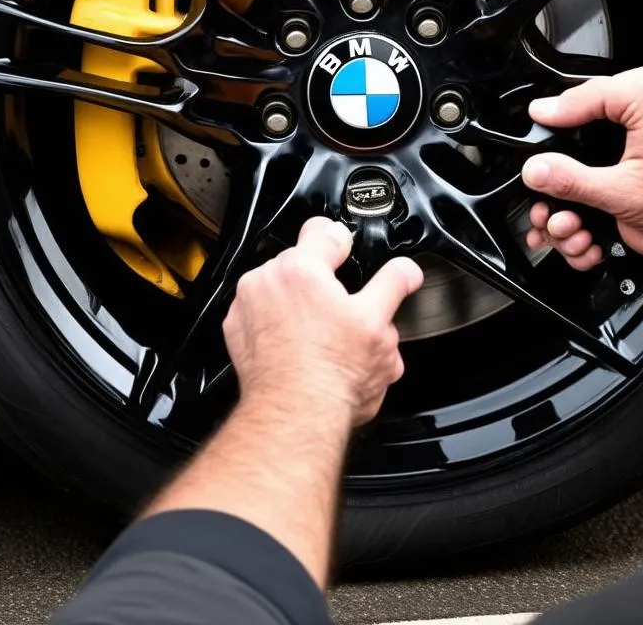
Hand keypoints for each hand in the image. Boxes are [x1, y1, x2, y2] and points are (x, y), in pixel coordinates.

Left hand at [223, 217, 423, 427]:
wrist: (294, 414)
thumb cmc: (332, 374)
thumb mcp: (377, 324)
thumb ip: (393, 285)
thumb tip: (406, 270)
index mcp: (302, 268)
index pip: (323, 229)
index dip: (342, 242)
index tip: (347, 255)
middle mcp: (267, 279)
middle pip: (302, 262)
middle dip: (322, 281)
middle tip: (340, 312)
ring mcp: (246, 304)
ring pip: (279, 286)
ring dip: (296, 300)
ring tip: (317, 333)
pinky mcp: (236, 328)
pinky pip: (259, 310)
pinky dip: (274, 320)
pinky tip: (296, 344)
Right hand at [522, 63, 642, 274]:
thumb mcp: (620, 194)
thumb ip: (569, 179)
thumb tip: (537, 169)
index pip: (586, 95)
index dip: (555, 113)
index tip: (536, 119)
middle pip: (597, 101)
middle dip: (573, 130)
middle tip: (550, 150)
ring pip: (616, 106)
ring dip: (594, 133)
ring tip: (575, 150)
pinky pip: (637, 113)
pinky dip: (618, 133)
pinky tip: (606, 154)